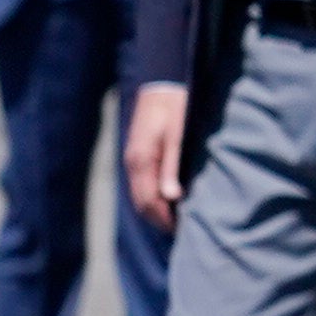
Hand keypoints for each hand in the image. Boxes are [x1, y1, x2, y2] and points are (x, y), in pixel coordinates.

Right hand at [129, 82, 186, 235]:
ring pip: (139, 195)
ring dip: (155, 210)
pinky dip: (152, 197)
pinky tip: (169, 200)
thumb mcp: (179, 136)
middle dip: (158, 219)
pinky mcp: (138, 155)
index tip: (182, 231)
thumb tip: (172, 198)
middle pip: (141, 202)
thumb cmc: (176, 108)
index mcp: (142, 161)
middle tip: (181, 231)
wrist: (161, 84)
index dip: (164, 219)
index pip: (149, 201)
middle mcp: (133, 163)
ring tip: (176, 219)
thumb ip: (173, 167)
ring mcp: (133, 159)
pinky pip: (141, 184)